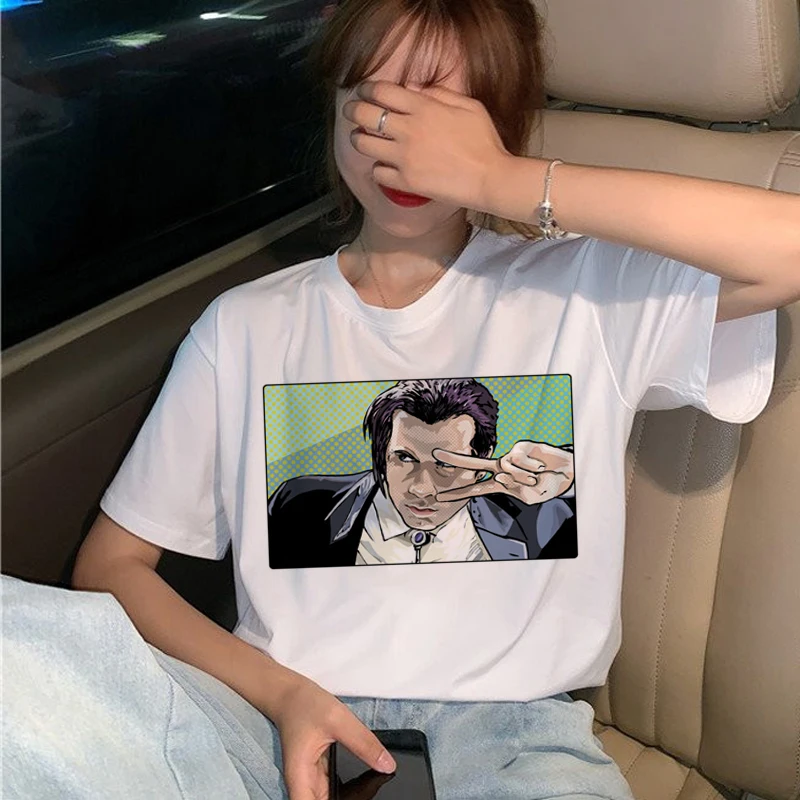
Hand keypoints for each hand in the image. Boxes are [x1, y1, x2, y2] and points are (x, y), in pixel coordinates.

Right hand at [270, 674, 394, 799]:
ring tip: (370, 786)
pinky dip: (347, 790)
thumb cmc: (306, 705)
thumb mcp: (339, 720)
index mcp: (301, 777)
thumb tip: (388, 766)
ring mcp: (310, 781)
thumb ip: (364, 744)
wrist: (292, 695)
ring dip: (347, 797)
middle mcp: (303, 784)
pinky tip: (365, 782)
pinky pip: (332, 790)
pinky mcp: (317, 774)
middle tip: (370, 790)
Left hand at [343, 80, 511, 210]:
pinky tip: (384, 166)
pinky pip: (378, 173)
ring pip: (364, 144)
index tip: (364, 91)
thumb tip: (414, 89)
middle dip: (353, 110)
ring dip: (359, 139)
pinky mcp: (406, 181)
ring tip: (360, 139)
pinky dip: (378, 168)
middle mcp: (409, 130)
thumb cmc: (484, 141)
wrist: (490, 178)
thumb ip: (440, 93)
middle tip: (351, 112)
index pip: (382, 91)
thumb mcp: (469, 105)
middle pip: (366, 114)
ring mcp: (405, 158)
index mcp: (424, 108)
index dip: (367, 88)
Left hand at [433, 441, 573, 504]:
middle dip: (455, 459)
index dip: (458, 494)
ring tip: (537, 477)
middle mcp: (502, 469)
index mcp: (501, 484)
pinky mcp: (519, 447)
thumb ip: (514, 488)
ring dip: (524, 475)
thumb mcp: (530, 496)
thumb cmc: (547, 486)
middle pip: (474, 464)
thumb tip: (500, 472)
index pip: (476, 489)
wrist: (565, 473)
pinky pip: (518, 458)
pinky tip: (539, 467)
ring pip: (505, 466)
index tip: (439, 499)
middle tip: (435, 454)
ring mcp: (509, 457)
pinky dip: (530, 466)